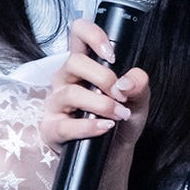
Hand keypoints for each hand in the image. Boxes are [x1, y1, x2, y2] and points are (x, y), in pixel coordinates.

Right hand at [41, 18, 150, 153]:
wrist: (113, 155)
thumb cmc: (121, 122)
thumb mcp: (138, 99)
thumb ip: (138, 84)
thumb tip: (125, 83)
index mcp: (83, 65)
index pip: (78, 34)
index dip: (92, 35)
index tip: (111, 55)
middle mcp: (65, 79)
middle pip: (74, 62)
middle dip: (104, 78)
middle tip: (122, 95)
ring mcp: (55, 104)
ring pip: (71, 94)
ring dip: (101, 105)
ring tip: (119, 115)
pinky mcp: (51, 128)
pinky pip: (65, 125)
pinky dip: (89, 127)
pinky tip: (105, 128)